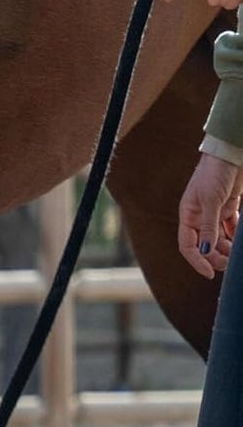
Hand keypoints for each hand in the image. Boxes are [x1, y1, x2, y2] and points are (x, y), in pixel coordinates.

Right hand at [178, 152, 242, 277]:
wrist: (229, 153)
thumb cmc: (215, 174)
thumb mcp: (211, 201)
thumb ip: (209, 227)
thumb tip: (206, 251)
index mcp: (188, 216)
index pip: (188, 246)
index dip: (197, 261)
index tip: (209, 273)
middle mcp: (199, 217)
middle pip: (204, 245)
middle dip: (214, 257)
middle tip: (227, 266)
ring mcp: (214, 213)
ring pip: (218, 238)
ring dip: (225, 249)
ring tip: (235, 257)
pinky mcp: (228, 207)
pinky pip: (229, 228)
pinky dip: (233, 236)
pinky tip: (238, 243)